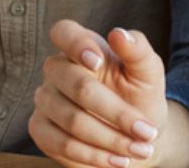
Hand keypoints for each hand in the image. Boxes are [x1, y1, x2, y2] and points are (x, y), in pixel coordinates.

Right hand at [30, 20, 164, 167]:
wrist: (135, 136)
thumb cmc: (139, 96)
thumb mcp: (148, 74)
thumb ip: (138, 51)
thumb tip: (119, 34)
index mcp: (81, 46)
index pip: (64, 32)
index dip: (76, 45)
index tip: (98, 62)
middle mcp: (57, 70)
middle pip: (77, 85)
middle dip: (117, 112)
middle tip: (147, 132)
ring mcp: (45, 99)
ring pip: (72, 120)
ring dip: (110, 139)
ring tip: (139, 150)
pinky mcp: (40, 129)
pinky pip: (62, 144)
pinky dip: (94, 156)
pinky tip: (117, 160)